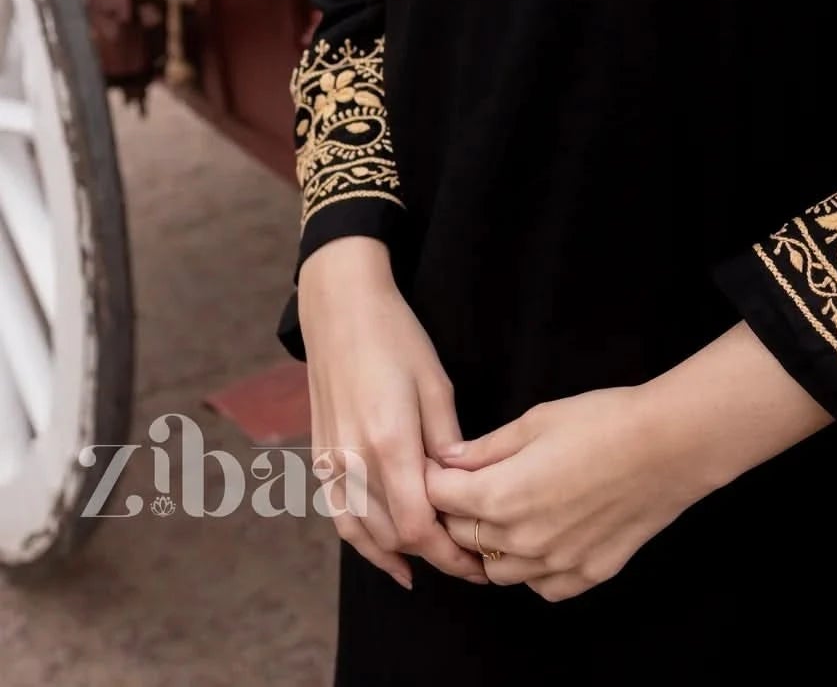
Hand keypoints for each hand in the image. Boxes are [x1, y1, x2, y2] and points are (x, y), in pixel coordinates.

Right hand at [298, 237, 489, 591]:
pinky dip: (364, 542)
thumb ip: (447, 442)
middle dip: (433, 556)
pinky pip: (340, 516)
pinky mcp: (319, 459)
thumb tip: (463, 488)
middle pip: (393, 536)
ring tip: (437, 564)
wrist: (340, 309)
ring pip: (364, 535)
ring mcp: (331, 463)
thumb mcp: (436, 383)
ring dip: (399, 555)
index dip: (448, 553)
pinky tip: (389, 556)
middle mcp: (354, 462)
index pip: (418, 526)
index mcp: (389, 443)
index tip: (478, 563)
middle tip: (471, 561)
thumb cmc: (395, 337)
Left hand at [423, 385, 710, 601]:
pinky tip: (544, 536)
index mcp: (501, 495)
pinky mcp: (585, 575)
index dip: (434, 477)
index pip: (440, 498)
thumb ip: (487, 447)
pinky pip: (540, 585)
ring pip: (496, 571)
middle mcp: (521, 539)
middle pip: (461, 536)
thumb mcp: (537, 420)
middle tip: (469, 484)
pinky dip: (532, 567)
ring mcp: (554, 564)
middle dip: (457, 510)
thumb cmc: (604, 421)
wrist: (669, 445)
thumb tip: (448, 458)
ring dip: (490, 545)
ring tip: (507, 512)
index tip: (439, 466)